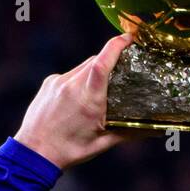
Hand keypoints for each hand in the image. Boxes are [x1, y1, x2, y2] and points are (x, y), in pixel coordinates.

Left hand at [14, 33, 133, 168]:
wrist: (35, 153)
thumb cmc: (70, 150)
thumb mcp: (102, 143)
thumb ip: (129, 132)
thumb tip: (154, 130)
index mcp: (89, 100)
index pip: (103, 62)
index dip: (116, 45)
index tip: (128, 38)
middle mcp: (72, 86)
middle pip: (95, 61)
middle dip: (108, 62)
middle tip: (119, 72)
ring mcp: (58, 82)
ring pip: (82, 67)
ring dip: (92, 73)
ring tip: (96, 93)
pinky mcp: (49, 83)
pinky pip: (68, 75)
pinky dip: (77, 81)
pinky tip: (75, 101)